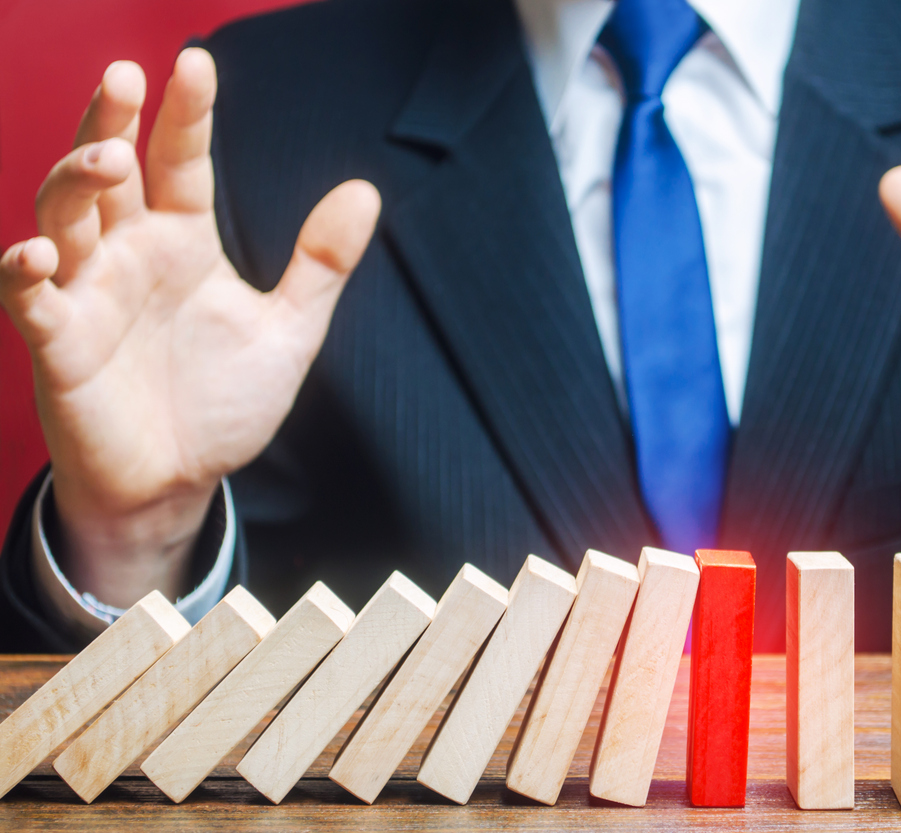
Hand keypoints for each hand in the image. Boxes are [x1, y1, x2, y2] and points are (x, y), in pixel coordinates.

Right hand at [0, 49, 380, 606]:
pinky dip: (26, 272)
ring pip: (62, 215)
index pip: (182, 162)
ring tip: (112, 157)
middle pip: (108, 170)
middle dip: (111, 120)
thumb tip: (365, 188)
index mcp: (182, 242)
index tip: (197, 61)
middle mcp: (129, 255)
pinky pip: (30, 299)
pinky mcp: (58, 345)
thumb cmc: (224, 403)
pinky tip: (41, 253)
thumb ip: (321, 263)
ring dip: (75, 180)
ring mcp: (88, 295)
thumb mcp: (289, 330)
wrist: (181, 483)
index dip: (186, 114)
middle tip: (126, 74)